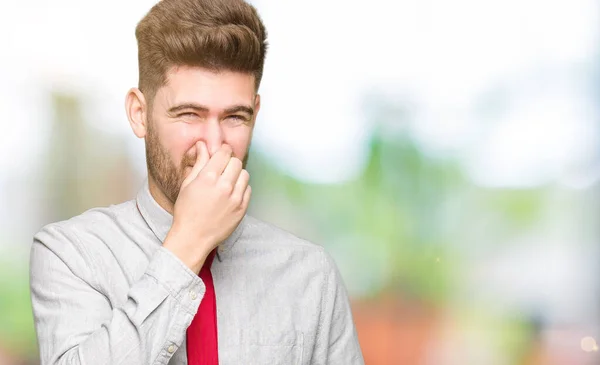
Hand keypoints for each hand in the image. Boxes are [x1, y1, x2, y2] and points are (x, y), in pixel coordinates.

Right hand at [163, 142, 250, 273]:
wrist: (193, 238)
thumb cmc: (186, 211)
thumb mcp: (188, 184)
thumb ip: (199, 163)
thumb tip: (202, 145)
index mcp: (208, 178)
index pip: (224, 153)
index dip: (222, 151)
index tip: (221, 154)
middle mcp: (224, 186)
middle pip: (236, 162)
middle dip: (229, 163)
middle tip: (222, 170)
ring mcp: (235, 198)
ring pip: (244, 174)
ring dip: (237, 175)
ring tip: (227, 182)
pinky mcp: (242, 209)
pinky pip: (248, 189)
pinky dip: (241, 188)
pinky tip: (231, 194)